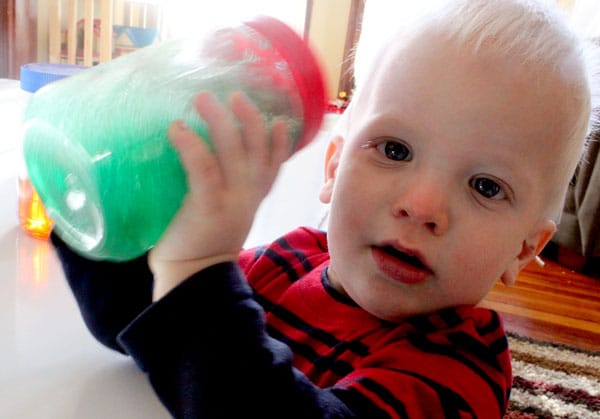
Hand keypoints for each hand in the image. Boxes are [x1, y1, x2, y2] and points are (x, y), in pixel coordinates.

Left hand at [149, 91, 291, 299]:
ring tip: (202, 98)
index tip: (279, 118)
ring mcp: (231, 201)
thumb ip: (225, 188)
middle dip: (250, 118)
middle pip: (258, 150)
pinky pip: (204, 169)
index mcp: (253, 198)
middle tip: (234, 94)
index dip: (281, 142)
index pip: (275, 166)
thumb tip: (201, 149)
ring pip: (235, 152)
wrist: (191, 277)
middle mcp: (249, 197)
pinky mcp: (208, 207)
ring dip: (221, 121)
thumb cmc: (200, 241)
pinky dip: (192, 145)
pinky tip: (178, 128)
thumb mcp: (225, 213)